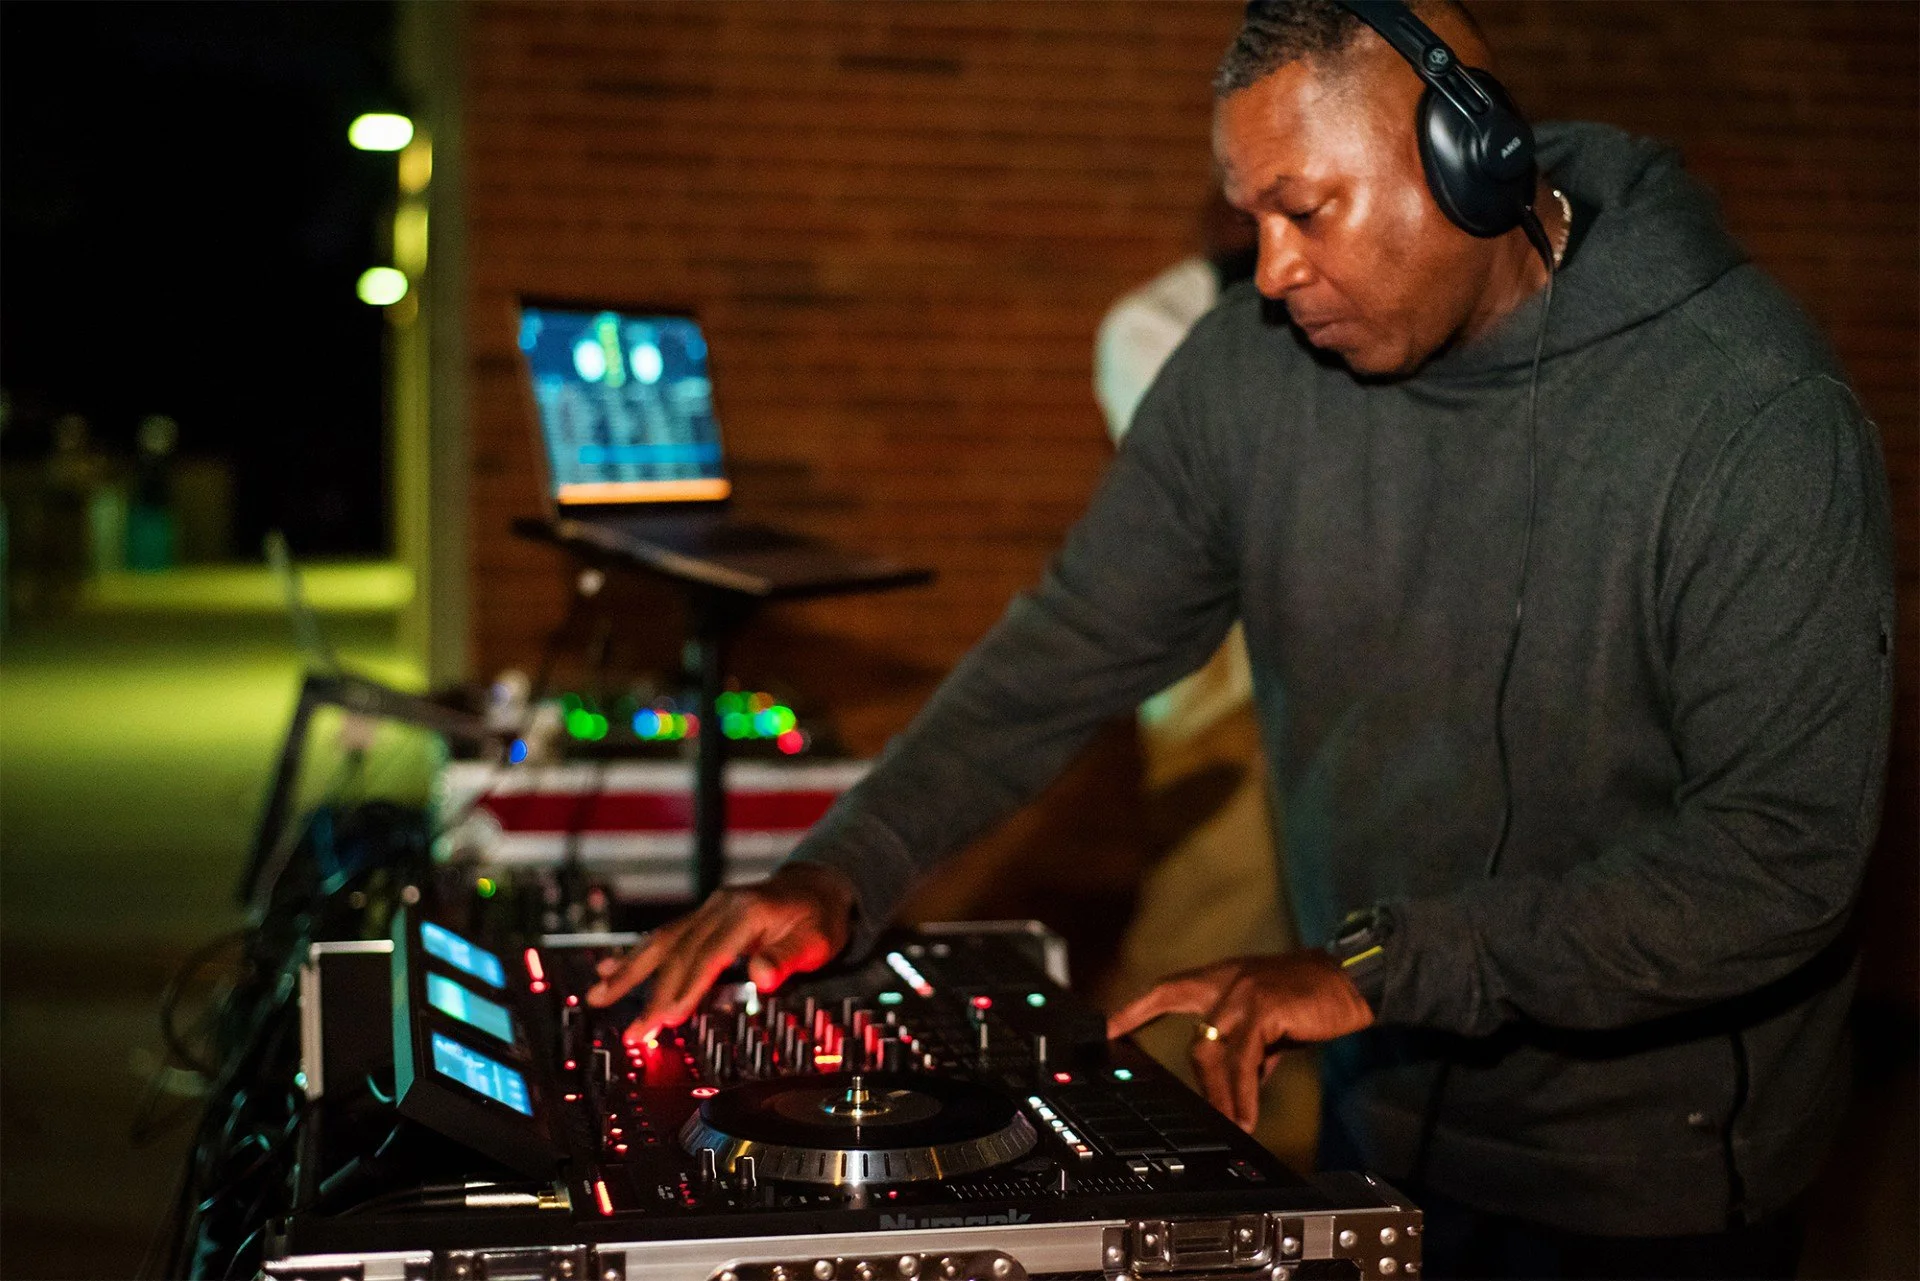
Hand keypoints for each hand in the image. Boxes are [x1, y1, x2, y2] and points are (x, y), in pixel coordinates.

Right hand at [585, 862, 855, 1042]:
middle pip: (678, 954)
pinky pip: (665, 937)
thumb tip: (761, 976)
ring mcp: (708, 909)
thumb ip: (787, 958)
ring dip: (630, 973)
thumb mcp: (817, 939)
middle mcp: (720, 907)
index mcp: (746, 912)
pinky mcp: (702, 916)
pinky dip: (636, 956)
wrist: (817, 886)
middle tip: (632, 1032)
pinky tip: (610, 969)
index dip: (687, 989)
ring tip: (598, 996)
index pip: (709, 957)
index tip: (667, 1018)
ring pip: (662, 943)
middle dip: (651, 995)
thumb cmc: (819, 917)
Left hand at [1106, 951, 1373, 1131]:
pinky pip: (1241, 1059)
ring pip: (1212, 1051)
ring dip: (1221, 1094)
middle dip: (1198, 1080)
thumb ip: (1248, 1050)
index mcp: (1222, 980)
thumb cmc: (1311, 1002)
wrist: (1352, 982)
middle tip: (1206, 1114)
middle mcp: (1225, 981)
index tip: (1104, 1028)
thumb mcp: (1271, 1026)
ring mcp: (1241, 992)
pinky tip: (1248, 1114)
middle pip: (1193, 1037)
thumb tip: (1235, 1091)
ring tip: (1234, 1122)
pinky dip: (1242, 1091)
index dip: (1134, 1010)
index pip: (1165, 991)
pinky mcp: (1262, 1007)